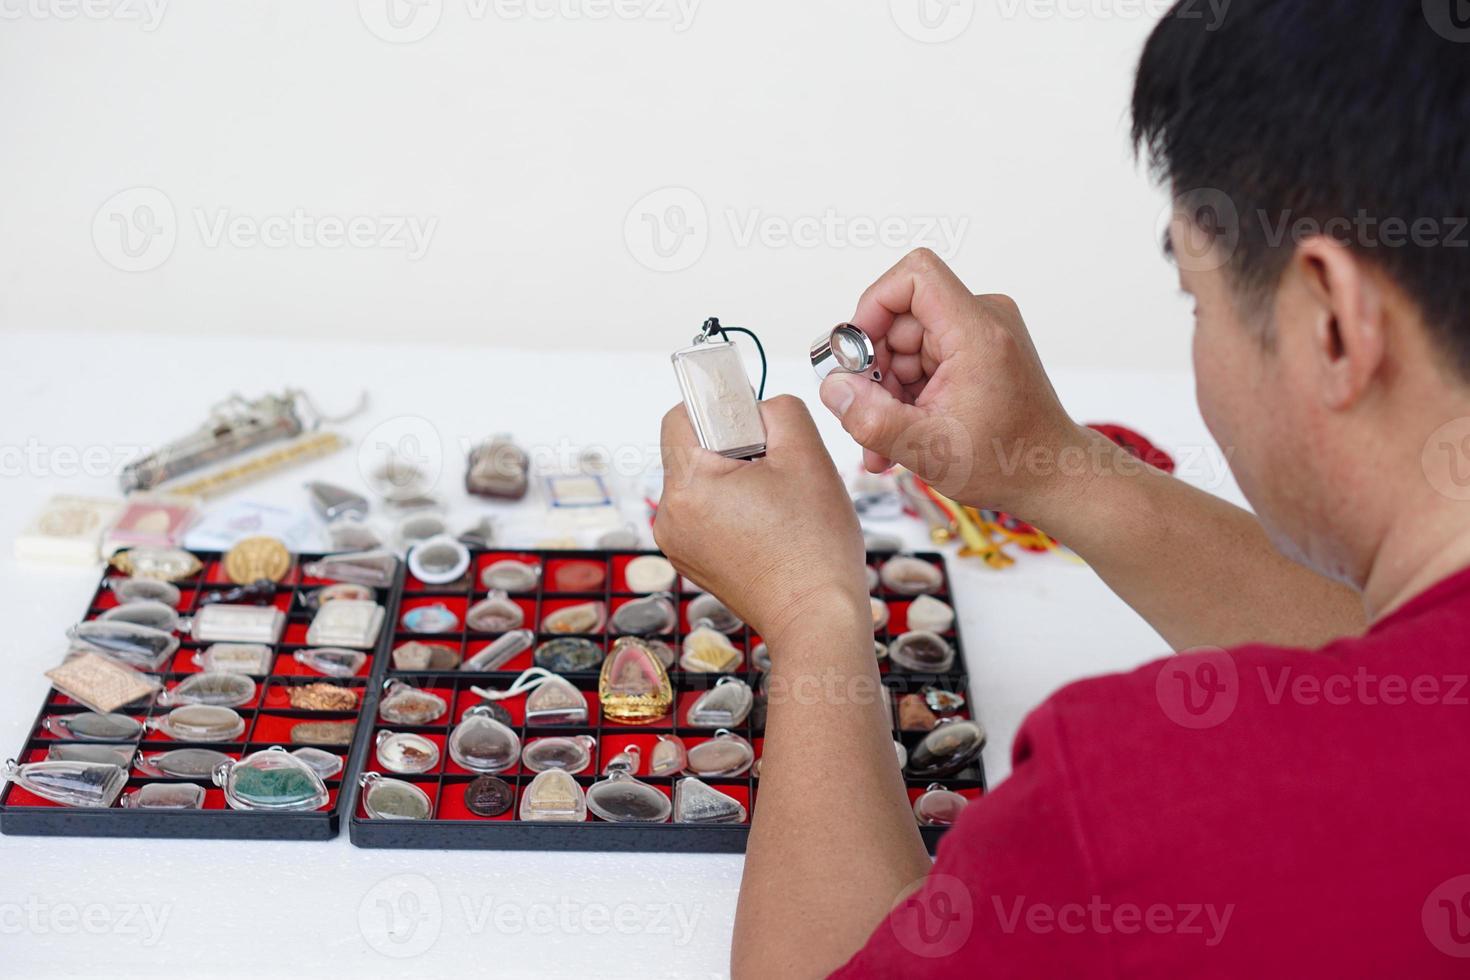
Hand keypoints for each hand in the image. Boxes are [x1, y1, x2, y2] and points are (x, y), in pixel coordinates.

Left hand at [655, 395, 868, 648]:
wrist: (816, 617)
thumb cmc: (814, 548)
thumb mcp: (807, 455)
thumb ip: (779, 410)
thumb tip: (758, 406)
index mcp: (688, 485)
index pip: (681, 416)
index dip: (718, 407)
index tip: (752, 422)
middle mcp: (670, 516)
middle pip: (690, 450)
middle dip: (732, 446)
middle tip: (773, 467)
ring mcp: (677, 543)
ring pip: (700, 482)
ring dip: (732, 477)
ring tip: (774, 501)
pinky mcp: (691, 560)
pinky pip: (704, 512)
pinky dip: (731, 507)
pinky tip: (766, 523)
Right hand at [819, 248, 1088, 516]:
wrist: (1052, 476)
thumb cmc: (1009, 462)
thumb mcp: (927, 448)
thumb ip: (870, 419)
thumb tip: (832, 390)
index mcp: (977, 332)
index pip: (914, 276)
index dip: (873, 305)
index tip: (858, 352)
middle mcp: (983, 320)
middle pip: (902, 318)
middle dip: (875, 368)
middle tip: (866, 414)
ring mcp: (981, 335)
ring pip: (907, 344)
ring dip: (887, 391)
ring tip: (882, 440)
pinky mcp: (977, 353)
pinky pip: (924, 360)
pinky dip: (907, 394)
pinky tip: (900, 434)